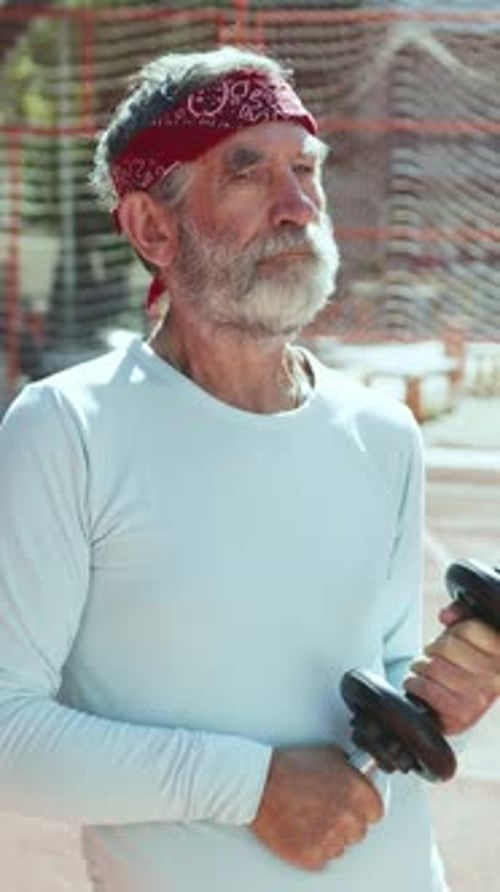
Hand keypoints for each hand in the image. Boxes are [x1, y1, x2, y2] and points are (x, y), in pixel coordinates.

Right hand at [250, 744, 382, 870]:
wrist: (258, 785)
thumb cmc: (287, 767)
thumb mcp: (327, 754)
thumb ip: (349, 770)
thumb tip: (358, 776)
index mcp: (355, 790)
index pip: (376, 810)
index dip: (363, 807)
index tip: (353, 806)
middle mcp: (347, 816)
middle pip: (359, 831)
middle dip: (345, 822)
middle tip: (325, 810)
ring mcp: (331, 838)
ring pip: (341, 846)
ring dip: (330, 835)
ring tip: (309, 817)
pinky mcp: (313, 855)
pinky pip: (323, 858)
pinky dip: (313, 847)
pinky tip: (301, 829)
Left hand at [404, 603, 499, 734]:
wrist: (459, 709)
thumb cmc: (464, 666)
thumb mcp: (468, 636)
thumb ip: (462, 615)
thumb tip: (446, 614)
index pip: (469, 629)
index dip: (453, 631)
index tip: (451, 639)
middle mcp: (496, 678)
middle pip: (448, 646)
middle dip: (432, 649)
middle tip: (431, 656)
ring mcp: (480, 698)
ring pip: (434, 667)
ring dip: (420, 666)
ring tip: (423, 670)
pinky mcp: (462, 715)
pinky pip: (427, 689)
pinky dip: (414, 683)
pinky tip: (417, 683)